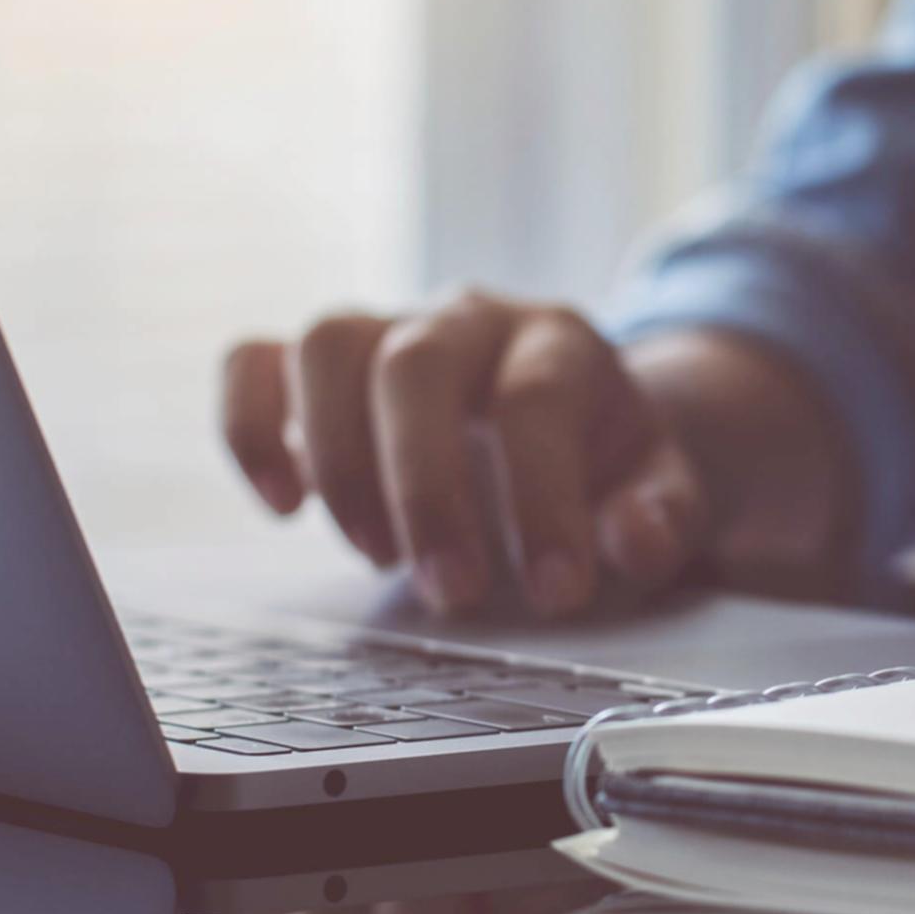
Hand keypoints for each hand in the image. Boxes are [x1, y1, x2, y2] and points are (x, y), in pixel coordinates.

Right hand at [221, 291, 709, 616]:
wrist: (569, 416)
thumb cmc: (605, 464)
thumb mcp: (661, 492)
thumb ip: (664, 518)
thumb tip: (634, 540)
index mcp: (561, 342)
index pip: (537, 399)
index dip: (543, 499)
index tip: (556, 594)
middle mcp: (468, 319)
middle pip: (416, 363)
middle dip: (426, 487)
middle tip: (453, 591)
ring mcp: (386, 329)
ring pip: (328, 344)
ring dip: (339, 458)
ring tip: (375, 556)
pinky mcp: (318, 365)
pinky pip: (253, 360)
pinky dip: (250, 427)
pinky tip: (285, 504)